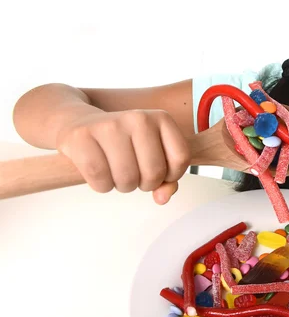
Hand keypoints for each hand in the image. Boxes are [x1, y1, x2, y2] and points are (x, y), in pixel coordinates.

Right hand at [56, 109, 190, 203]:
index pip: (181, 158)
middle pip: (154, 173)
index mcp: (161, 119)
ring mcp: (109, 125)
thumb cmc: (123, 143)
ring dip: (122, 186)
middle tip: (134, 174)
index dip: (171, 175)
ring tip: (116, 172)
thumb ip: (167, 179)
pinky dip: (102, 186)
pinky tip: (100, 173)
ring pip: (127, 179)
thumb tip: (162, 198)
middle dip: (144, 184)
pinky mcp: (82, 137)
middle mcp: (138, 118)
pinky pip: (100, 179)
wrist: (80, 122)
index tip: (159, 172)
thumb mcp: (152, 153)